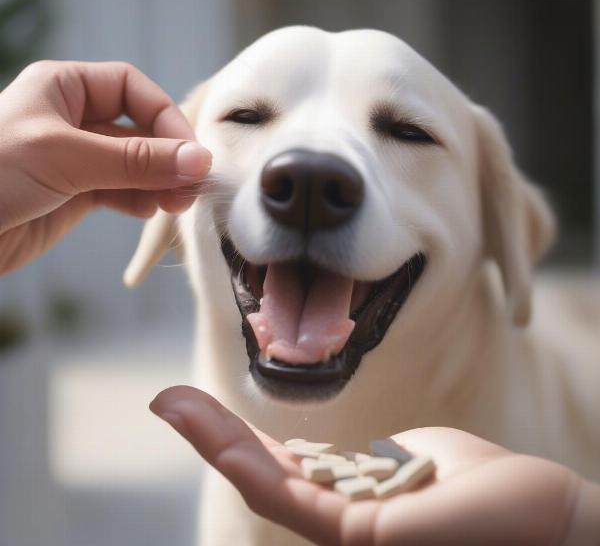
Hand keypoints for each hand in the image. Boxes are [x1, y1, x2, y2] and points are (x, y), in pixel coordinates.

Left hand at [0, 60, 209, 274]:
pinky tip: (150, 210)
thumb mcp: (65, 156)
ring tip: (176, 205)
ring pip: (135, 165)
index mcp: (64, 88)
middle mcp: (73, 120)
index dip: (165, 117)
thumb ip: (135, 160)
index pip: (133, 90)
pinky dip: (140, 201)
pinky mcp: (76, 195)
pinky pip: (121, 192)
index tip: (189, 153)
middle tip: (192, 187)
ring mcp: (77, 160)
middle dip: (167, 157)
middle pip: (139, 130)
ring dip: (159, 183)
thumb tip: (199, 161)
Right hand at [150, 386, 581, 545]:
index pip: (284, 471)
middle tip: (168, 401)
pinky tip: (214, 434)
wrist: (547, 522)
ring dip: (213, 441)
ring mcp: (347, 535)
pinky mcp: (361, 536)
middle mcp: (340, 526)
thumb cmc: (487, 492)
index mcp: (354, 504)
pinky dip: (243, 461)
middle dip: (211, 437)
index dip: (239, 441)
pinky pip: (292, 496)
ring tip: (173, 404)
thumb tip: (359, 452)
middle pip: (262, 477)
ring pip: (264, 485)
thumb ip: (378, 460)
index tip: (208, 410)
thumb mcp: (417, 461)